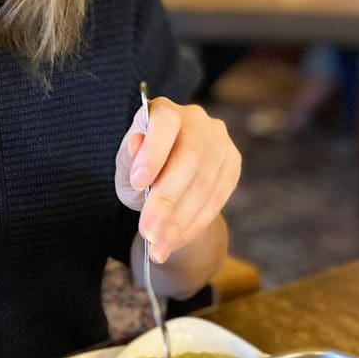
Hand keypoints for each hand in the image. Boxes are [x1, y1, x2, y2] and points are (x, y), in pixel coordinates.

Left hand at [114, 98, 240, 263]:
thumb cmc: (142, 170)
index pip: (165, 123)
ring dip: (180, 220)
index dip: (153, 152)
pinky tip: (176, 241)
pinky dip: (195, 224)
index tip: (138, 183)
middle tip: (149, 232)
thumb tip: (135, 142)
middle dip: (166, 200)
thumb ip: (128, 159)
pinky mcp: (232, 163)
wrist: (169, 184)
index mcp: (164, 111)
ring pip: (205, 183)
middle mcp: (196, 120)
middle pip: (188, 158)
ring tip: (159, 246)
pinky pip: (217, 198)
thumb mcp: (126, 168)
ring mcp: (219, 141)